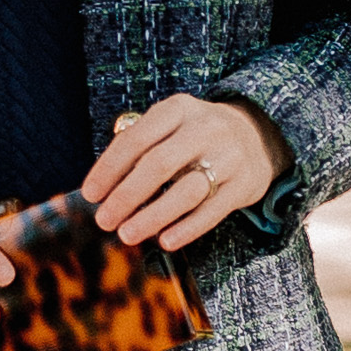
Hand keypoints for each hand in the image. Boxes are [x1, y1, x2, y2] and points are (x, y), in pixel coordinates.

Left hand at [81, 94, 292, 249]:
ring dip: (152, 216)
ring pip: (185, 191)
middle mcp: (204, 129)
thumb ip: (140, 146)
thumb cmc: (198, 136)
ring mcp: (228, 157)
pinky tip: (165, 241)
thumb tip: (103, 187)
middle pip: (159, 165)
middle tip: (104, 221)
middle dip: (126, 196)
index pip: (137, 139)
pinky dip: (187, 229)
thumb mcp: (171, 124)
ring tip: (127, 235)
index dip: (110, 168)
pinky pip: (211, 211)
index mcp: (179, 109)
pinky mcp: (243, 185)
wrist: (259, 134)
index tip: (90, 194)